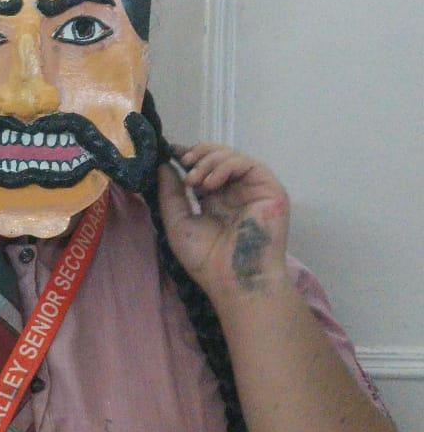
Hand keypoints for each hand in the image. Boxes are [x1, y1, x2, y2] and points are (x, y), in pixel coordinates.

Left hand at [157, 144, 291, 308]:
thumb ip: (170, 194)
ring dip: (208, 160)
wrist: (232, 279)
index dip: (188, 156)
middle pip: (218, 156)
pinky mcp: (269, 189)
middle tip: (183, 164)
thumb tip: (162, 166)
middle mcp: (235, 192)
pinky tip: (209, 182)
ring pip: (232, 156)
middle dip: (198, 154)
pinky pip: (248, 164)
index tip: (170, 152)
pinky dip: (225, 165)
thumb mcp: (177, 222)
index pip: (203, 168)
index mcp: (215, 199)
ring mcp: (253, 189)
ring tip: (194, 179)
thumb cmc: (206, 258)